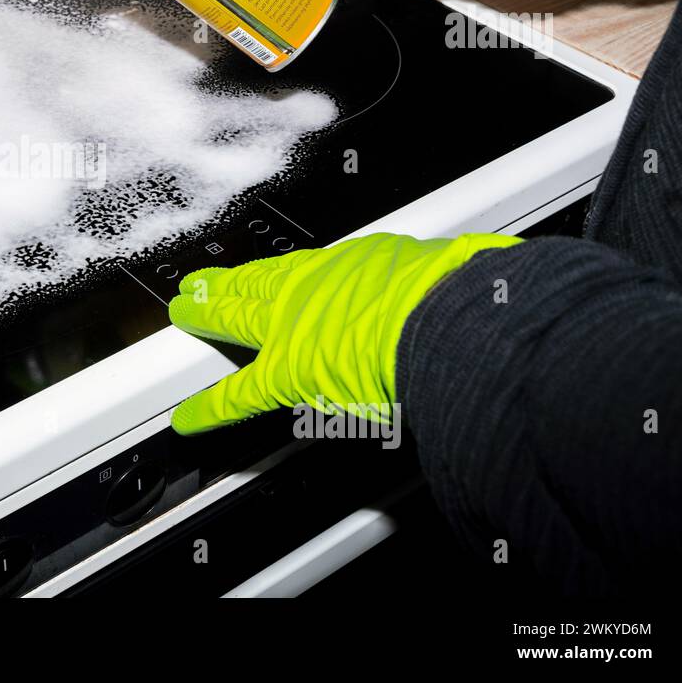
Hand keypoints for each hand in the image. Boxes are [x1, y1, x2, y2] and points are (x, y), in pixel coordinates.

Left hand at [167, 232, 521, 433]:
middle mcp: (319, 287)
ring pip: (238, 316)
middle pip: (261, 282)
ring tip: (188, 310)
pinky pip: (238, 393)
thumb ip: (461, 272)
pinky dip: (209, 409)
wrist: (449, 318)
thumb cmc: (463, 294)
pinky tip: (186, 418)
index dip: (286, 273)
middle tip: (203, 281)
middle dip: (231, 283)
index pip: (310, 269)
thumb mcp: (459, 268)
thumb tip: (495, 270)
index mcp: (358, 264)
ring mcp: (296, 325)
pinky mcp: (286, 371)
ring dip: (210, 314)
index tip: (274, 274)